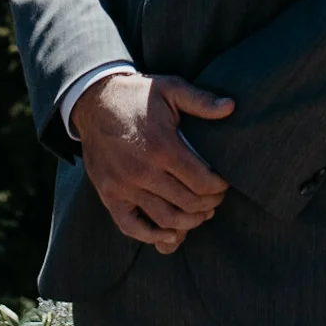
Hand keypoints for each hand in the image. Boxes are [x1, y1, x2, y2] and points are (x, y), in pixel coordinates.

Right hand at [74, 72, 233, 254]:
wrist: (93, 102)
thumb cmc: (137, 96)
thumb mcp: (170, 88)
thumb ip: (201, 100)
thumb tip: (232, 107)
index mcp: (162, 147)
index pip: (202, 181)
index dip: (219, 188)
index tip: (224, 184)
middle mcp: (142, 170)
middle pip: (187, 203)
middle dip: (209, 205)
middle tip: (215, 200)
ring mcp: (123, 186)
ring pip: (165, 218)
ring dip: (189, 223)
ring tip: (199, 215)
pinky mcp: (109, 195)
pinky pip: (131, 227)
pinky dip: (153, 237)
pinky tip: (170, 234)